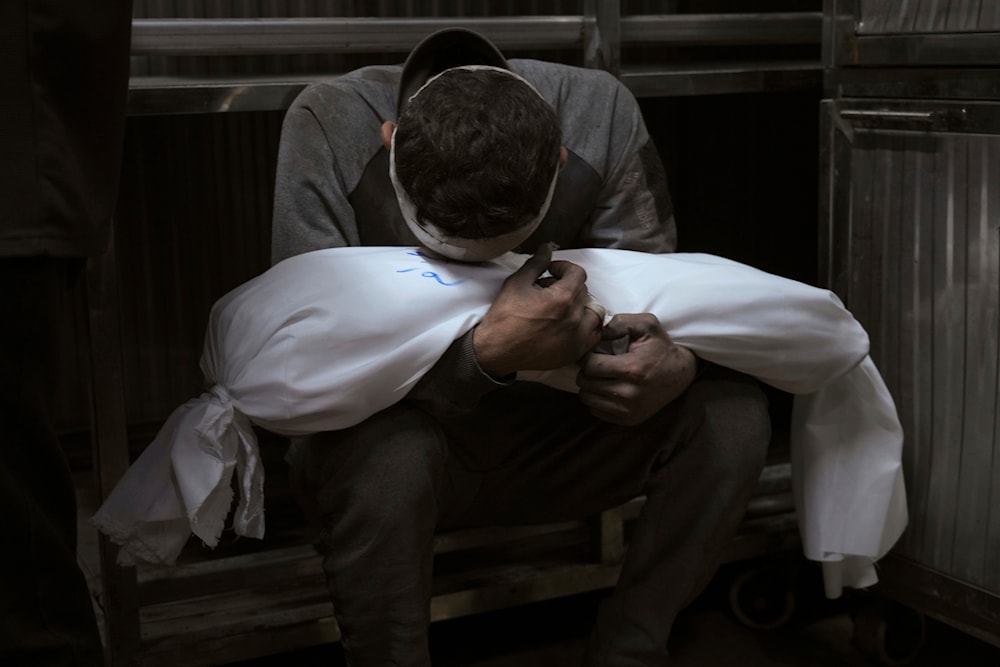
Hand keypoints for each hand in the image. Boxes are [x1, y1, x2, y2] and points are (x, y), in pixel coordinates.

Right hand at [473, 243, 603, 376]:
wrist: (496, 352)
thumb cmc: (504, 317)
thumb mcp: (517, 283)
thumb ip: (536, 263)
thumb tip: (547, 247)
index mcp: (563, 299)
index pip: (578, 273)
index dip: (563, 268)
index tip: (550, 272)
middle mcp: (575, 319)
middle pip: (584, 291)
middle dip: (568, 286)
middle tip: (548, 291)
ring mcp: (577, 338)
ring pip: (593, 313)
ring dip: (581, 306)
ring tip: (562, 308)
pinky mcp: (574, 353)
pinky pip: (592, 335)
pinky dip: (586, 327)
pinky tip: (568, 325)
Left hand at [576, 313, 696, 425]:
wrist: (681, 374)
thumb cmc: (661, 347)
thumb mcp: (647, 325)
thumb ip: (620, 323)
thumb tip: (598, 333)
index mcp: (632, 369)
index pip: (590, 365)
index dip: (588, 356)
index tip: (596, 353)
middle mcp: (629, 394)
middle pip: (585, 383)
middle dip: (587, 371)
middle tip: (598, 364)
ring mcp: (629, 410)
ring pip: (587, 399)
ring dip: (590, 386)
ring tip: (603, 376)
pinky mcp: (628, 420)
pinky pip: (595, 411)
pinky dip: (598, 399)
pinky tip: (609, 389)